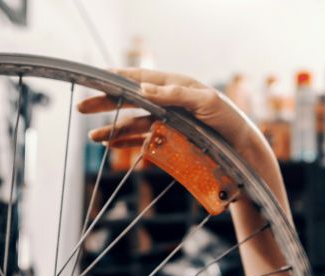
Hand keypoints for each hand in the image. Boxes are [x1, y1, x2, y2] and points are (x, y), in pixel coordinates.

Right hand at [77, 67, 273, 166]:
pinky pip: (142, 140)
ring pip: (132, 123)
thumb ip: (174, 95)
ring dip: (112, 130)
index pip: (139, 78)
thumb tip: (143, 89)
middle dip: (105, 103)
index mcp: (174, 86)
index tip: (95, 77)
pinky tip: (112, 146)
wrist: (242, 149)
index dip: (116, 77)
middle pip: (129, 100)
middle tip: (81, 106)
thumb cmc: (228, 119)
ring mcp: (167, 122)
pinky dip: (126, 143)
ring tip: (94, 137)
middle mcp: (167, 102)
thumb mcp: (205, 102)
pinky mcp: (169, 140)